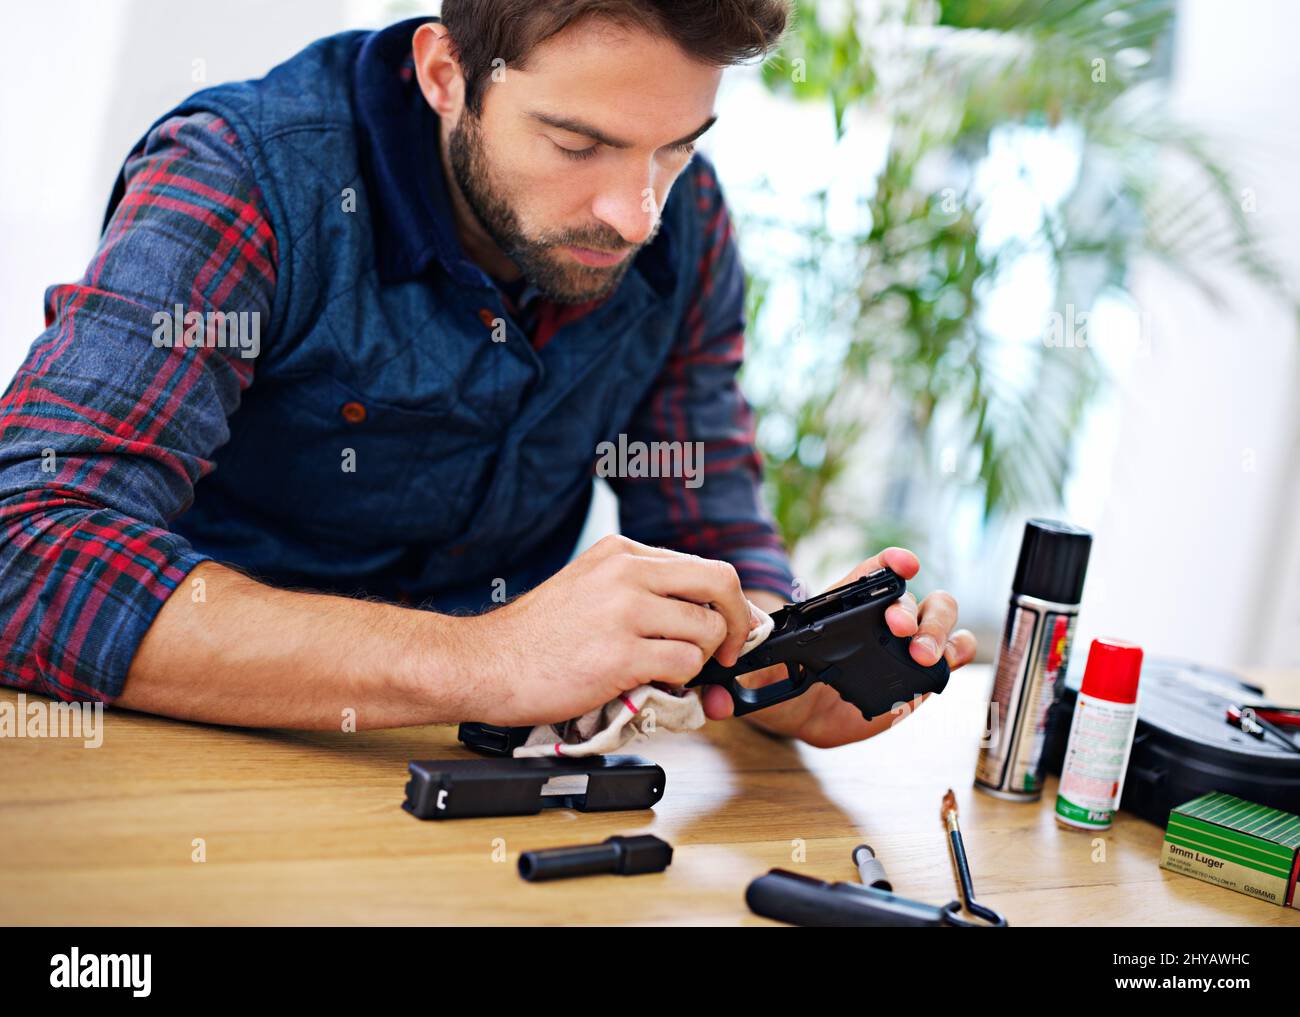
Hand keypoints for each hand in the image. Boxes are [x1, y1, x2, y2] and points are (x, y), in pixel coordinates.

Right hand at [466, 534, 758, 725]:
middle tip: (727, 653)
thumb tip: (704, 625)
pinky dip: (679, 683)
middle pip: (720, 584)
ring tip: (663, 673)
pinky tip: (648, 684)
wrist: (485, 663)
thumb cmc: (535, 638)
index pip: (705, 567)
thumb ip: (643, 596)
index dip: (729, 604)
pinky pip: (685, 666)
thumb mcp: (590, 590)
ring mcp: (624, 610)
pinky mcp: (621, 653)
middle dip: (737, 624)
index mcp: (622, 552)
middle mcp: (627, 571)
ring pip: (706, 631)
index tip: (731, 630)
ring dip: (697, 662)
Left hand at [698, 547, 976, 747]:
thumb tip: (717, 700)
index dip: (889, 562)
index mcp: (842, 607)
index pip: (870, 573)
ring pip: (939, 617)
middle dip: (912, 609)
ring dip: (938, 630)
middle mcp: (877, 621)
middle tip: (898, 630)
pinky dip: (958, 652)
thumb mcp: (758, 676)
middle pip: (911, 597)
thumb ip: (739, 684)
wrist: (796, 713)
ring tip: (920, 653)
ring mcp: (902, 645)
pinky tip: (950, 660)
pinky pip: (952, 655)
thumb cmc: (777, 681)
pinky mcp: (917, 676)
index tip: (900, 563)